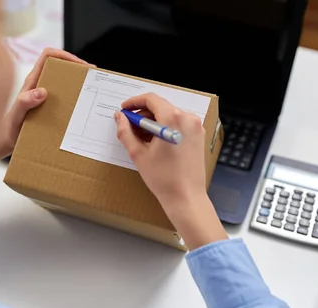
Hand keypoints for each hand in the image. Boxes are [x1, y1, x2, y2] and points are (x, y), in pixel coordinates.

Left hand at [2, 48, 89, 155]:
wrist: (6, 141)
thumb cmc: (9, 128)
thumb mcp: (17, 115)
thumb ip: (24, 102)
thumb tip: (42, 92)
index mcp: (32, 81)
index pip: (48, 56)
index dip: (64, 55)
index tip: (79, 64)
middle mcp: (39, 84)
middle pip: (60, 66)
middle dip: (76, 67)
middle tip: (91, 76)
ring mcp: (44, 94)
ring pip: (63, 81)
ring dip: (77, 82)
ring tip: (90, 89)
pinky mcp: (48, 105)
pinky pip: (64, 96)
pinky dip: (74, 96)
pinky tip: (82, 105)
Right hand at [114, 93, 227, 249]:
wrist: (186, 197)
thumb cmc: (163, 178)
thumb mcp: (138, 154)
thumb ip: (126, 132)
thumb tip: (119, 118)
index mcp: (173, 119)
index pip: (151, 99)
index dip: (134, 102)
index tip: (124, 110)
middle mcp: (188, 118)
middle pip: (161, 107)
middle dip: (142, 115)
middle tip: (128, 126)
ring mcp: (195, 127)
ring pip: (169, 116)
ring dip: (153, 122)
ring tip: (140, 138)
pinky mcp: (198, 136)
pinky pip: (178, 125)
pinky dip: (164, 128)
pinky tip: (154, 143)